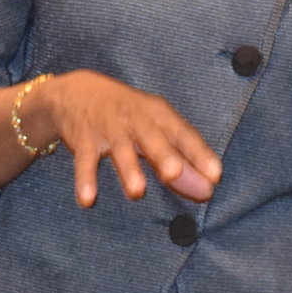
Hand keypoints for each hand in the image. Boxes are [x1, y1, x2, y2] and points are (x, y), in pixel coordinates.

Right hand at [29, 70, 221, 207]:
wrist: (77, 93)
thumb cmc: (128, 116)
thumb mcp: (155, 130)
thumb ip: (181, 160)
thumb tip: (207, 191)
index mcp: (158, 114)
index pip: (183, 134)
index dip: (198, 153)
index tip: (214, 175)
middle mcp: (135, 118)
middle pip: (152, 137)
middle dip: (164, 156)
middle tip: (175, 174)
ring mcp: (108, 128)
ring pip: (120, 148)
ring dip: (128, 169)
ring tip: (137, 192)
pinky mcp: (83, 139)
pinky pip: (84, 160)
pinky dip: (85, 179)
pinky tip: (88, 199)